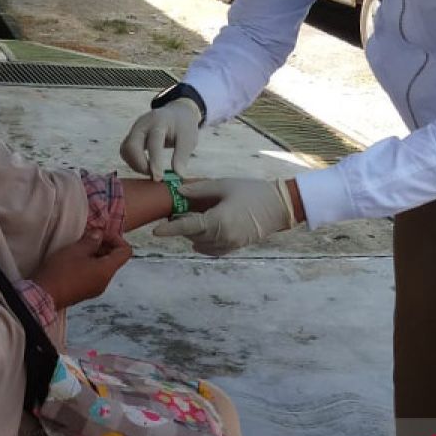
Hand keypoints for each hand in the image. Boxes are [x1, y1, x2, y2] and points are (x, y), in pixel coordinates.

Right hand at [32, 230, 131, 308]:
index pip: (125, 252)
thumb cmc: (61, 271)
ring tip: (79, 247)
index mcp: (107, 271)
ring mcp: (95, 289)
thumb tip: (99, 235)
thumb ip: (91, 240)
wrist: (43, 295)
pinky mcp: (84, 292)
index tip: (100, 234)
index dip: (116, 239)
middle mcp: (105, 282)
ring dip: (95, 254)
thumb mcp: (76, 250)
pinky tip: (73, 260)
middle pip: (114, 259)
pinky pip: (94, 275)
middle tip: (87, 237)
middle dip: (104, 245)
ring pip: (103, 267)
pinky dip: (89, 264)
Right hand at [119, 98, 200, 180]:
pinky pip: (126, 152)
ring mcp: (134, 130)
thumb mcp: (188, 139)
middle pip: (131, 146)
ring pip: (125, 150)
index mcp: (159, 122)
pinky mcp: (131, 136)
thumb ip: (182, 156)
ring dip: (135, 165)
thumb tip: (178, 175)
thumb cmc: (183, 126)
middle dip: (140, 165)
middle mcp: (143, 124)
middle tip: (154, 176)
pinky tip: (145, 167)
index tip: (159, 177)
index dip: (154, 161)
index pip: (153, 141)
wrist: (176, 112)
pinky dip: (133, 162)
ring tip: (151, 171)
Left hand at [152, 178, 297, 255]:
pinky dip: (204, 243)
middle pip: (192, 236)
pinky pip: (212, 250)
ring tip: (194, 218)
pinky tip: (204, 231)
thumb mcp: (224, 185)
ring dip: (193, 234)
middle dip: (182, 226)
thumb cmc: (252, 192)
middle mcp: (222, 237)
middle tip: (179, 211)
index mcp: (218, 221)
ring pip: (200, 245)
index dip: (170, 229)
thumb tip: (178, 191)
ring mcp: (229, 245)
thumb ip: (199, 190)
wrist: (280, 206)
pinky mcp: (235, 248)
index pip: (187, 227)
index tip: (155, 231)